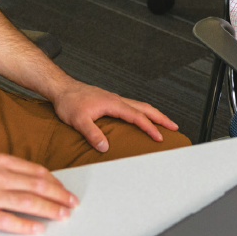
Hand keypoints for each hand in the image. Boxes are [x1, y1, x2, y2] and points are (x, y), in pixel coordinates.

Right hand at [0, 153, 76, 233]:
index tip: (65, 190)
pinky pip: (8, 221)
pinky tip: (38, 229)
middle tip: (72, 203)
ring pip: (28, 202)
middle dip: (59, 195)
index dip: (55, 182)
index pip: (36, 171)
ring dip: (50, 209)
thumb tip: (31, 179)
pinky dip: (26, 225)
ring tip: (62, 215)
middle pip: (37, 186)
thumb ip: (5, 169)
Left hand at [49, 80, 177, 147]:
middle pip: (145, 108)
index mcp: (113, 104)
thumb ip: (93, 134)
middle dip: (161, 118)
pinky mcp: (110, 101)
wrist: (62, 89)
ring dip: (153, 114)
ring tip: (163, 122)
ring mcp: (114, 99)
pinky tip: (140, 117)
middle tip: (174, 126)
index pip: (137, 117)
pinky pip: (132, 106)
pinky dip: (142, 112)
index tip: (160, 137)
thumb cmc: (69, 102)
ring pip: (140, 105)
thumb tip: (105, 147)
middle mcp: (117, 100)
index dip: (150, 128)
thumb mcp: (79, 120)